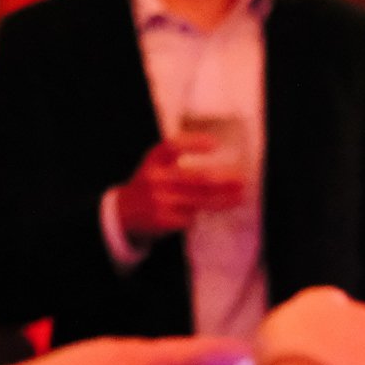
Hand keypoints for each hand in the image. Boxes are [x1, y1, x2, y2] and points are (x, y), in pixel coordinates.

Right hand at [115, 136, 251, 243]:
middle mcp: (154, 179)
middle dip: (222, 180)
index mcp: (153, 161)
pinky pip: (191, 217)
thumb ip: (178, 162)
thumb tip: (219, 166)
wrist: (123, 214)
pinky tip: (211, 210)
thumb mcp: (156, 167)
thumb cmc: (149, 186)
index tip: (215, 144)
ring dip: (222, 199)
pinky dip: (201, 214)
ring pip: (198, 200)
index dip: (193, 144)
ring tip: (240, 196)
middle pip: (194, 178)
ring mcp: (158, 201)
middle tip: (241, 179)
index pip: (172, 147)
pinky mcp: (163, 220)